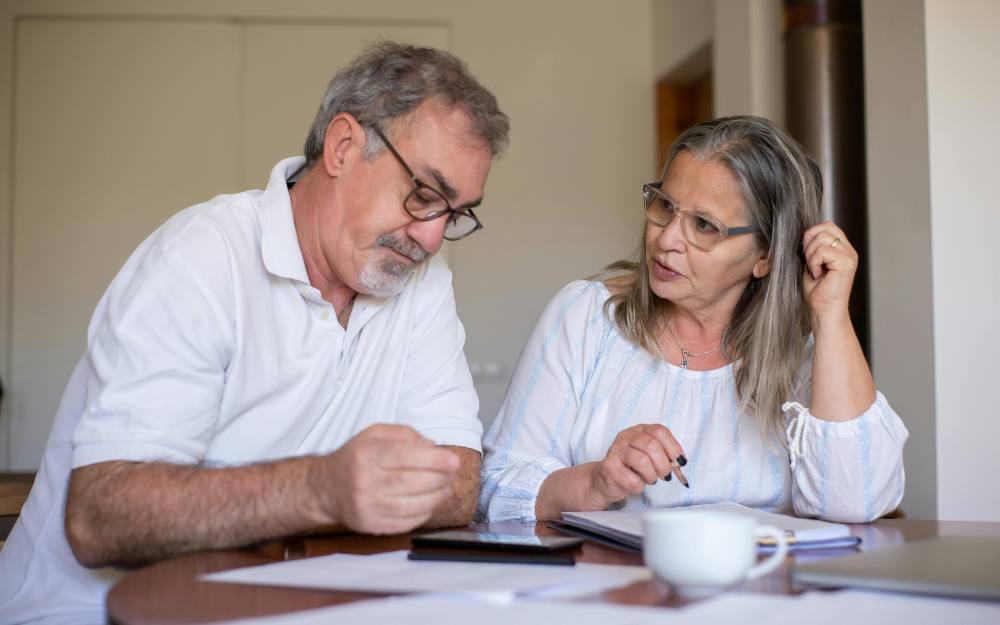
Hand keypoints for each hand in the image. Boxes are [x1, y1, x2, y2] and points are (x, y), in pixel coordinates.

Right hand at [310, 424, 459, 533]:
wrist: (325, 487)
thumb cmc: (356, 457)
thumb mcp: (374, 434)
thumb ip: (404, 434)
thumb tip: (432, 447)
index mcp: (366, 454)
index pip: (404, 456)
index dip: (433, 460)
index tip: (454, 461)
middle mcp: (364, 481)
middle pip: (411, 482)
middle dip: (439, 478)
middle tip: (451, 473)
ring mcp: (366, 505)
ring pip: (411, 505)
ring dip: (436, 497)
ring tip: (445, 488)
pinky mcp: (369, 524)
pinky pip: (405, 523)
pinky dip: (424, 514)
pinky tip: (431, 503)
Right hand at [588, 424, 684, 508]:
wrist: (605, 480)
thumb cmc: (631, 467)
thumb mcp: (648, 456)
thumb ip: (663, 455)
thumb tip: (678, 463)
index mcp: (638, 430)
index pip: (659, 431)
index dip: (673, 446)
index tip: (680, 462)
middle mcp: (626, 437)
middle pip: (651, 445)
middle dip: (663, 464)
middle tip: (665, 475)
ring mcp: (615, 451)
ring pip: (642, 461)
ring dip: (651, 475)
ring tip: (650, 480)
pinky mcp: (609, 467)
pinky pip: (632, 479)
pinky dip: (640, 486)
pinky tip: (637, 485)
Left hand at [801, 221, 856, 324]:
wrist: (823, 311)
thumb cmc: (817, 291)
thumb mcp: (812, 264)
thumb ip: (814, 248)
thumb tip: (806, 235)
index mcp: (843, 249)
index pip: (828, 226)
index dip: (812, 234)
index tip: (806, 252)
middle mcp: (849, 250)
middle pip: (826, 228)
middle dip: (809, 242)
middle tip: (809, 262)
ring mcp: (850, 256)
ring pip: (822, 238)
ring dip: (810, 255)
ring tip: (814, 270)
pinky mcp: (846, 263)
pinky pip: (822, 251)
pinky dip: (813, 263)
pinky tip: (817, 275)